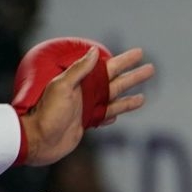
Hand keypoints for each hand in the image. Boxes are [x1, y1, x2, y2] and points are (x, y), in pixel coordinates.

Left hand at [17, 44, 154, 166]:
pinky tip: (124, 113)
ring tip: (145, 95)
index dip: (125, 60)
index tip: (139, 53)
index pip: (109, 68)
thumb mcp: (62, 87)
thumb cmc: (48, 113)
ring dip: (130, 97)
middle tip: (151, 69)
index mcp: (82, 82)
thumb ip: (79, 70)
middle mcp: (87, 94)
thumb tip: (94, 51)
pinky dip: (116, 113)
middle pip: (117, 83)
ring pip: (115, 101)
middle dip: (134, 76)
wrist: (40, 139)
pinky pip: (106, 116)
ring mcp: (88, 109)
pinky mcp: (87, 124)